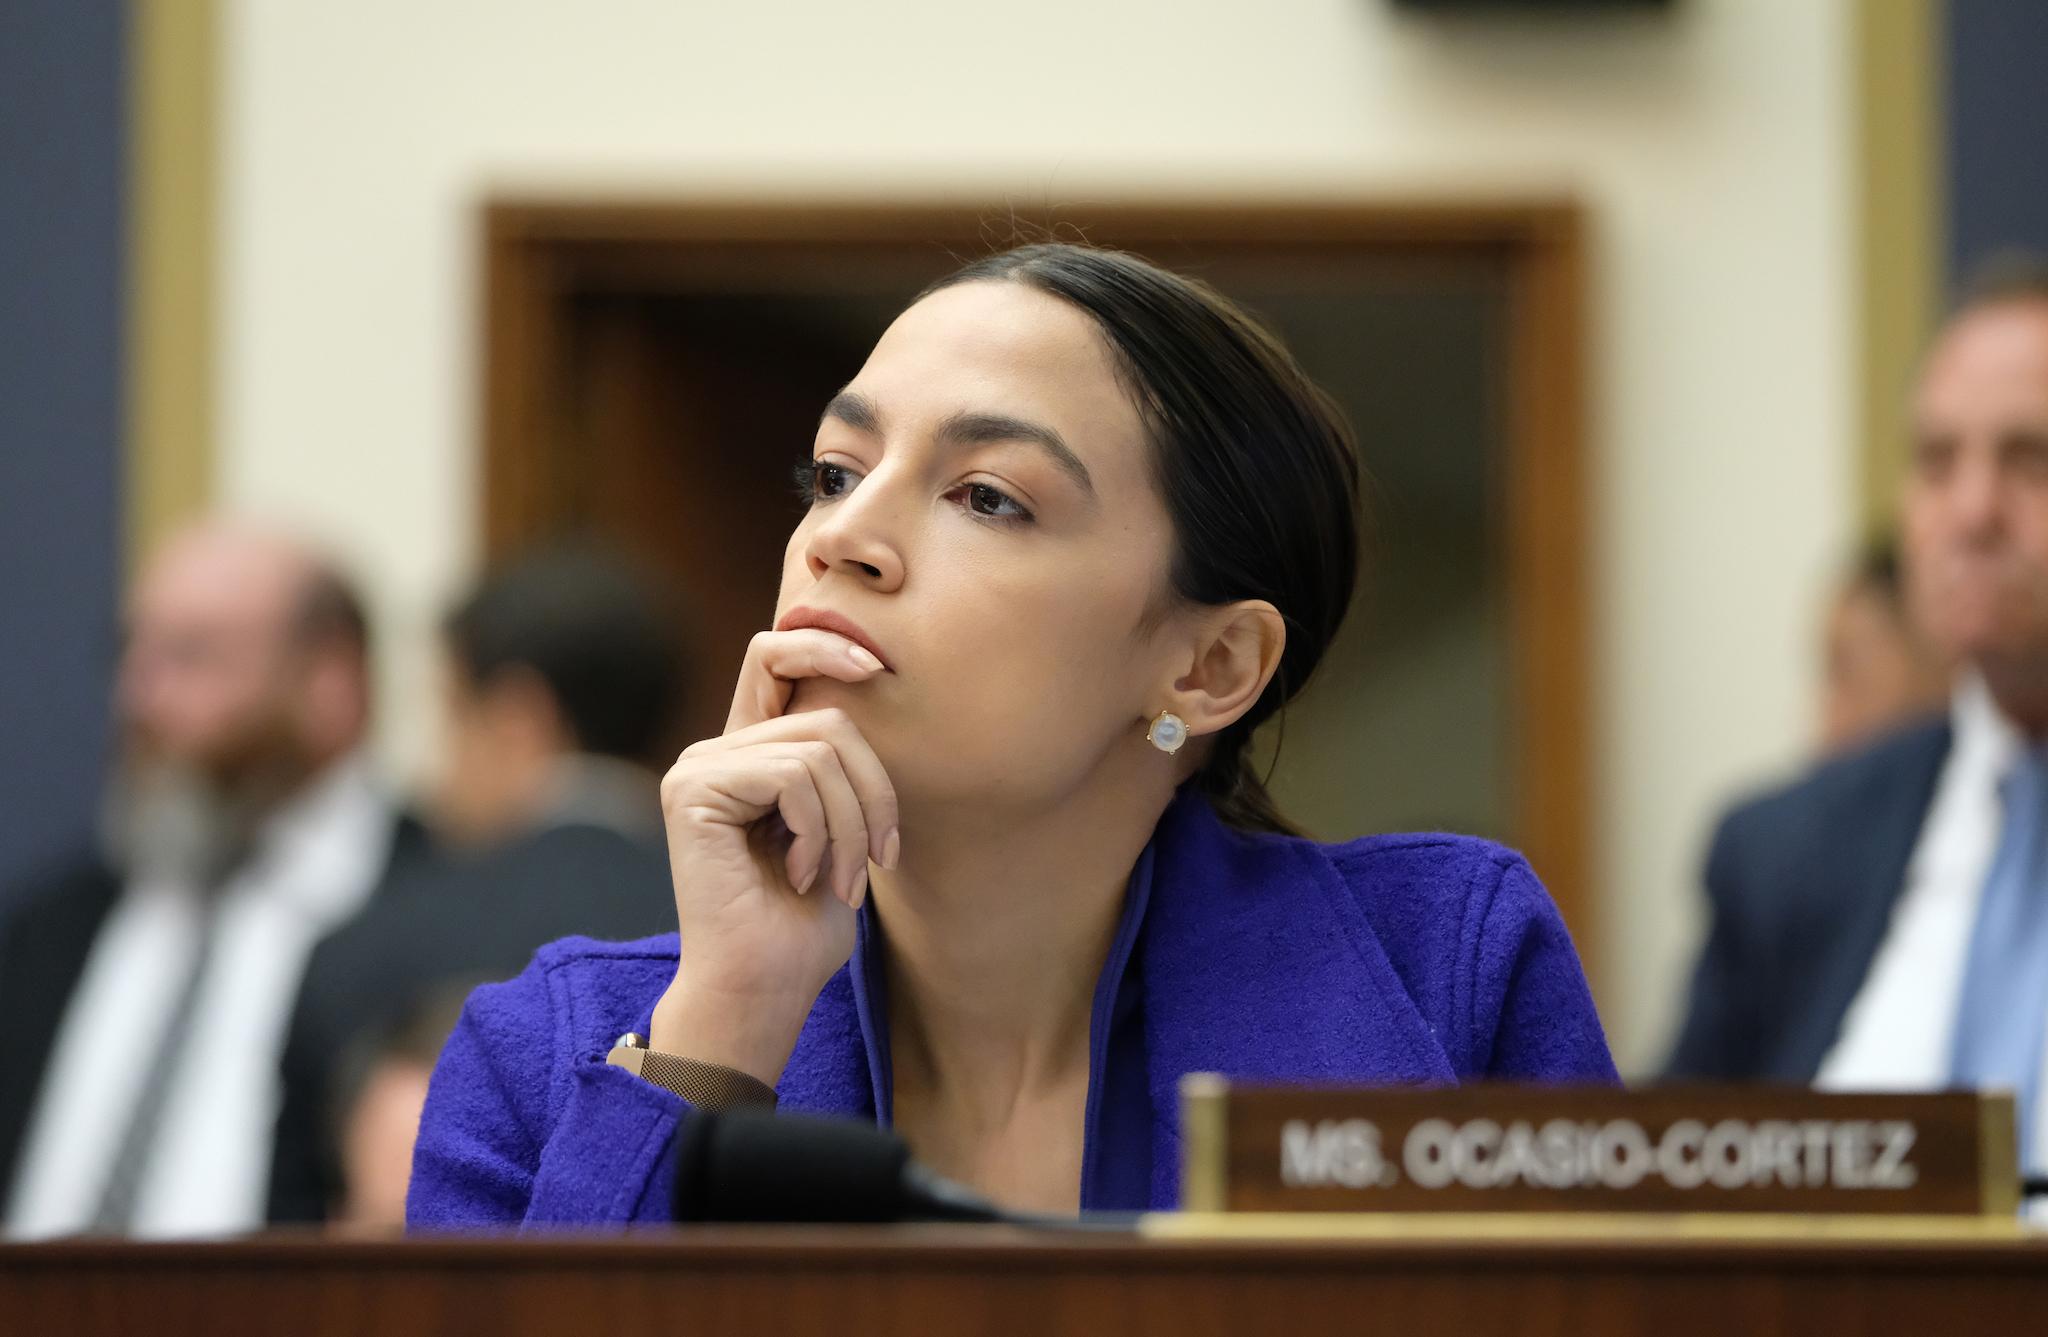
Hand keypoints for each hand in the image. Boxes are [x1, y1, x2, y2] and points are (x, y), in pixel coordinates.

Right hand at [649, 629, 898, 1083]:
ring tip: (836, 879)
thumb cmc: (804, 927)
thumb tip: (866, 691)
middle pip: (829, 718)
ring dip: (850, 824)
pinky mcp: (693, 789)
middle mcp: (716, 752)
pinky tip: (799, 874)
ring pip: (819, 750)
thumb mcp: (840, 831)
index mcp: (748, 756)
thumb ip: (840, 769)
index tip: (877, 667)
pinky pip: (793, 776)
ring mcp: (699, 767)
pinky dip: (819, 831)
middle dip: (873, 791)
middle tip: (875, 860)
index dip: (826, 644)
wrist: (763, 988)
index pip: (776, 657)